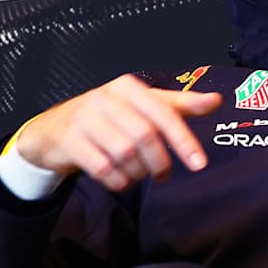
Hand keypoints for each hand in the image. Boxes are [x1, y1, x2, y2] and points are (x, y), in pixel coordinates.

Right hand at [14, 74, 221, 192]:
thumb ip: (179, 104)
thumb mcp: (142, 106)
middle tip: (163, 176)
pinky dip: (117, 180)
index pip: (164, 114)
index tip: (199, 163)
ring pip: (124, 153)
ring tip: (139, 175)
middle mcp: (105, 98)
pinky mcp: (68, 140)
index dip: (184, 140)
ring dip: (137, 172)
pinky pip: (102, 167)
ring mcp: (84, 119)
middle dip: (159, 162)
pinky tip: (120, 180)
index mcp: (128, 87)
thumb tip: (215, 100)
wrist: (52, 129)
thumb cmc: (107, 117)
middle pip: (145, 136)